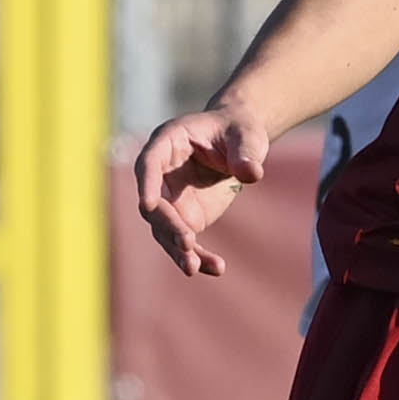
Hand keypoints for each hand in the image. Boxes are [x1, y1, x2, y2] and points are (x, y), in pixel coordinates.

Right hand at [136, 104, 269, 275]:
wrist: (239, 144)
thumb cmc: (238, 131)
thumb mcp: (247, 136)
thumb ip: (246, 153)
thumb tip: (251, 173)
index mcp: (168, 142)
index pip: (149, 163)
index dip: (146, 183)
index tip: (148, 205)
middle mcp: (161, 173)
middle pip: (155, 205)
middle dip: (169, 226)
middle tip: (187, 244)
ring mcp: (170, 198)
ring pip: (165, 230)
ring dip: (177, 250)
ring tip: (194, 268)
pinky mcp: (184, 217)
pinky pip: (186, 242)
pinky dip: (199, 257)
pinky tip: (217, 268)